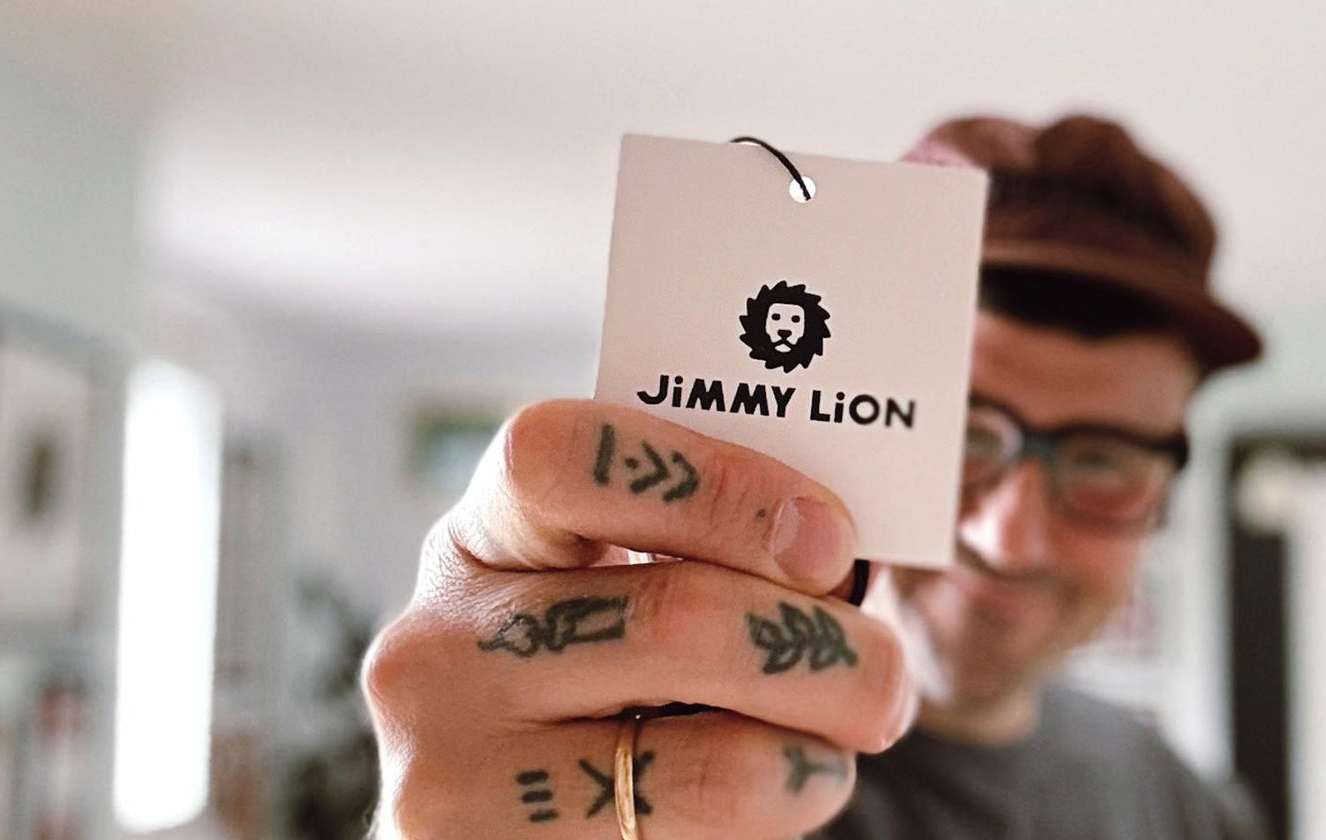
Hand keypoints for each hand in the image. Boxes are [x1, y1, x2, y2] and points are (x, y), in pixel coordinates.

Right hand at [362, 399, 912, 838]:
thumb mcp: (612, 592)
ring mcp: (456, 767)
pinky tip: (796, 777)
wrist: (514, 820)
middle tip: (886, 668)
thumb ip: (701, 550)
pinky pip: (700, 821)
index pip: (564, 457)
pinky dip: (786, 794)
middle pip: (671, 615)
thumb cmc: (596, 685)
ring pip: (708, 754)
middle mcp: (440, 645)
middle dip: (822, 641)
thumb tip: (838, 549)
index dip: (717, 485)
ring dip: (822, 737)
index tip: (829, 536)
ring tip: (858, 726)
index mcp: (479, 538)